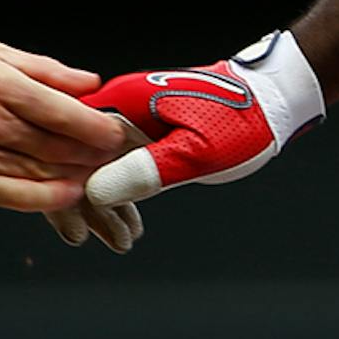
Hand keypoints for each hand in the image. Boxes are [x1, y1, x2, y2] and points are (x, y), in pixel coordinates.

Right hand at [0, 42, 131, 211]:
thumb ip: (47, 70)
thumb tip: (91, 83)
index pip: (64, 112)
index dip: (99, 127)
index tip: (118, 134)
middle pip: (58, 146)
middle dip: (94, 154)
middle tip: (116, 157)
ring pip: (41, 172)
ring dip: (78, 175)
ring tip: (99, 173)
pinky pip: (15, 196)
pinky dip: (48, 198)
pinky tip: (69, 193)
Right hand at [43, 30, 323, 250]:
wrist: (273, 96)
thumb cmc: (241, 119)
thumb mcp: (196, 152)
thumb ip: (146, 169)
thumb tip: (95, 192)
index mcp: (122, 102)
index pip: (68, 149)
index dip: (65, 192)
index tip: (76, 230)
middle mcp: (120, 103)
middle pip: (79, 158)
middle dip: (85, 205)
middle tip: (93, 241)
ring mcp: (132, 113)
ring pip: (100, 163)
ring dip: (106, 204)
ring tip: (121, 241)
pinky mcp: (148, 124)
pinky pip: (121, 160)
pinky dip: (123, 191)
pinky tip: (131, 221)